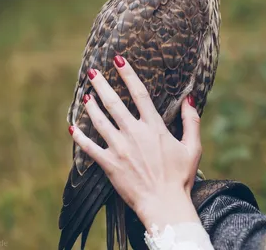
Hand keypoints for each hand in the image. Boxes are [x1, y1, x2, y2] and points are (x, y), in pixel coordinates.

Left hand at [69, 56, 202, 230]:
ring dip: (90, 106)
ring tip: (85, 94)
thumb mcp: (192, 146)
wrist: (165, 204)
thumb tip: (189, 97)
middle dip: (101, 84)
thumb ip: (191, 120)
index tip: (118, 60)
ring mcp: (119, 148)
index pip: (139, 93)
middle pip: (113, 102)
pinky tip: (72, 128)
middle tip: (91, 72)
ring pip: (99, 121)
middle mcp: (134, 133)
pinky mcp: (109, 164)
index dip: (128, 74)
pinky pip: (90, 148)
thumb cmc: (181, 176)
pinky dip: (80, 137)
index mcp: (154, 127)